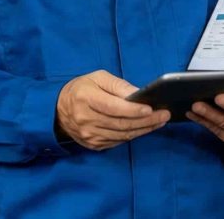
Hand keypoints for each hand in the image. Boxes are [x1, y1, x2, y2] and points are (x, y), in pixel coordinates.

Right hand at [56, 70, 170, 150]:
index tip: (151, 108)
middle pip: (121, 124)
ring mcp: (89, 135)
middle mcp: (86, 120)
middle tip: (164, 115)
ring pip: (122, 135)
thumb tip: (138, 94)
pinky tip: (144, 128)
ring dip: (144, 129)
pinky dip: (133, 135)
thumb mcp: (97, 77)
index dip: (133, 110)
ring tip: (160, 121)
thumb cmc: (81, 89)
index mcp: (85, 98)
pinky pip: (118, 141)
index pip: (113, 107)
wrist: (58, 110)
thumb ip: (118, 85)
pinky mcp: (93, 145)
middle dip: (146, 120)